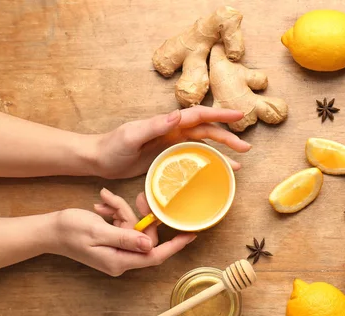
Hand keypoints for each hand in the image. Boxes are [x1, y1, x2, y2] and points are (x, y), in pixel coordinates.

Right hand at [51, 189, 194, 275]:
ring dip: (122, 211)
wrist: (48, 230)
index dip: (175, 245)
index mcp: (120, 260)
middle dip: (139, 216)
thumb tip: (149, 244)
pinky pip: (122, 226)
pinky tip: (101, 205)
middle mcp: (121, 259)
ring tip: (104, 200)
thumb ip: (125, 237)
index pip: (155, 256)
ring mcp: (116, 251)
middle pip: (145, 237)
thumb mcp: (98, 231)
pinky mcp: (111, 242)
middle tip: (136, 198)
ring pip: (133, 228)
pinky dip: (115, 213)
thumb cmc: (70, 230)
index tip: (191, 234)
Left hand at [86, 106, 251, 178]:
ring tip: (238, 163)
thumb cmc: (112, 146)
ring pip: (203, 145)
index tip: (239, 114)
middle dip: (228, 137)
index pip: (198, 116)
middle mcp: (172, 131)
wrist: (98, 160)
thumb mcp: (131, 135)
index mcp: (167, 123)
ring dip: (221, 152)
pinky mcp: (167, 158)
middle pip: (206, 131)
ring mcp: (171, 144)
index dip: (219, 115)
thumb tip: (177, 116)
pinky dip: (206, 163)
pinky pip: (192, 159)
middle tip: (246, 148)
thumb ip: (153, 126)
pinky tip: (215, 172)